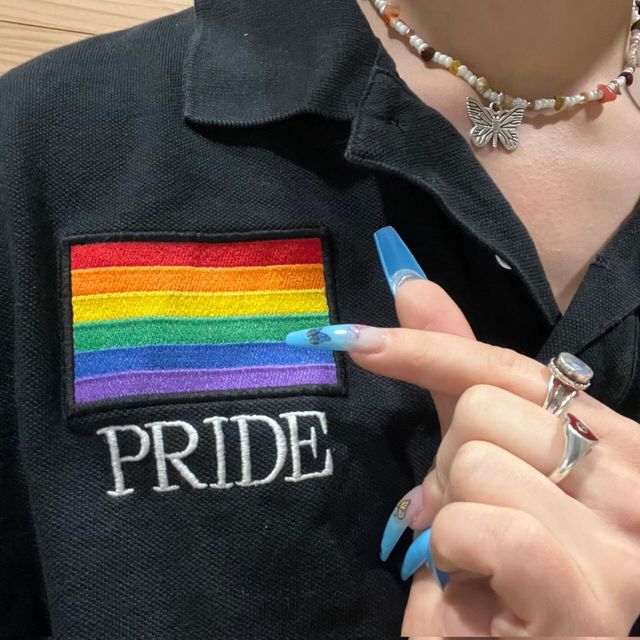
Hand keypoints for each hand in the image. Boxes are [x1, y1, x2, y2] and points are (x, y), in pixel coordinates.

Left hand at [350, 279, 639, 635]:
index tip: (357, 336)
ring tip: (475, 557)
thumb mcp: (481, 457)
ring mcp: (623, 540)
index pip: (506, 367)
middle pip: (479, 411)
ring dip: (447, 516)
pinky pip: (481, 526)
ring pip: (472, 464)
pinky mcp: (587, 596)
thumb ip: (454, 372)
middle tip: (468, 517)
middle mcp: (637, 479)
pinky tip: (478, 586)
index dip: (426, 348)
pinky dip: (453, 555)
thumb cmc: (499, 563)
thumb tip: (410, 285)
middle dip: (447, 467)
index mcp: (615, 439)